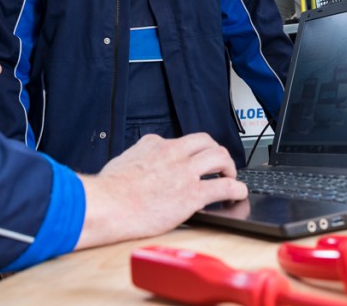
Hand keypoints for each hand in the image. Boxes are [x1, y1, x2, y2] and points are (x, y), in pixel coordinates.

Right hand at [75, 133, 246, 249]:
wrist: (108, 205)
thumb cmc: (108, 191)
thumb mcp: (121, 162)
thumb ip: (135, 160)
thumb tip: (135, 166)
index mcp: (154, 145)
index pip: (179, 141)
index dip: (189, 153)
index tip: (191, 162)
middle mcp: (173, 153)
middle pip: (206, 141)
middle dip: (216, 152)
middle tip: (218, 166)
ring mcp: (185, 172)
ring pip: (220, 157)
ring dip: (229, 167)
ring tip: (230, 178)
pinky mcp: (193, 194)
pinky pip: (225, 186)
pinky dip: (237, 189)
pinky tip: (238, 195)